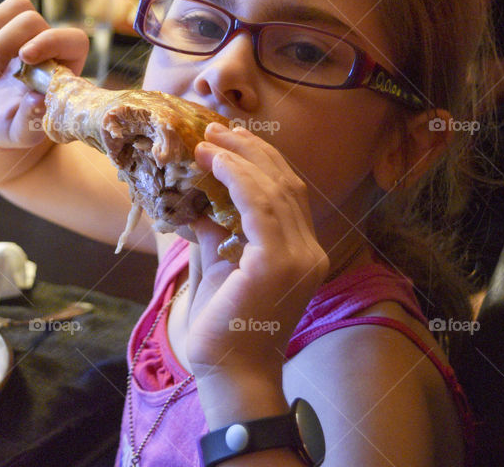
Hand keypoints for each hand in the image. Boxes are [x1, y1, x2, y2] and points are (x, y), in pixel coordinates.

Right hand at [0, 0, 88, 146]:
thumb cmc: (13, 123)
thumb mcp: (21, 133)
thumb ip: (31, 121)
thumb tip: (38, 98)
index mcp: (64, 68)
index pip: (73, 40)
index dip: (50, 42)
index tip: (23, 58)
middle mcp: (48, 44)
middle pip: (32, 20)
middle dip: (3, 45)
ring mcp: (24, 32)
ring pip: (16, 6)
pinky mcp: (0, 26)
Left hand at [184, 123, 327, 382]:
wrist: (231, 373)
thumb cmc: (224, 326)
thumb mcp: (218, 266)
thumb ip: (215, 232)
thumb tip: (195, 201)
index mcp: (300, 252)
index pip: (287, 193)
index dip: (261, 160)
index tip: (230, 139)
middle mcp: (308, 251)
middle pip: (285, 183)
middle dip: (250, 150)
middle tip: (216, 129)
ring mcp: (298, 257)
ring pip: (273, 189)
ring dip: (238, 159)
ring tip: (207, 141)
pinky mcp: (277, 263)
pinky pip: (259, 207)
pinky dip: (236, 178)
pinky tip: (213, 164)